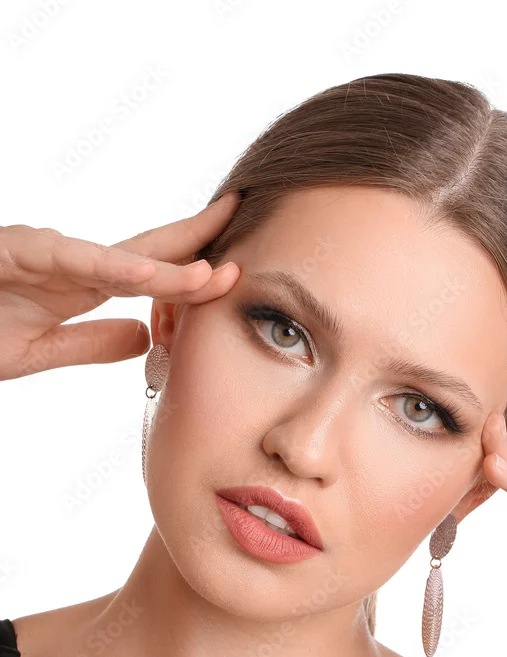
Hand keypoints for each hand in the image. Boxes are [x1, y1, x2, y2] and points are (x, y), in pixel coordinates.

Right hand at [0, 192, 241, 380]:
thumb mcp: (38, 353)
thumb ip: (91, 344)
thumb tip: (145, 334)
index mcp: (79, 285)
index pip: (148, 272)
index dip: (193, 269)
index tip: (239, 268)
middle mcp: (69, 263)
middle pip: (146, 249)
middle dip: (197, 236)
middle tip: (246, 216)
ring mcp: (42, 253)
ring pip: (117, 255)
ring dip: (167, 264)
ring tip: (215, 271)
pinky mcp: (12, 251)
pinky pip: (68, 258)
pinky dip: (108, 266)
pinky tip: (144, 274)